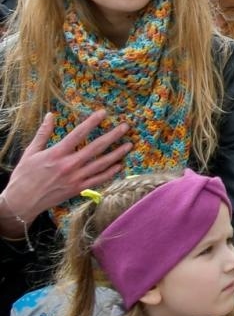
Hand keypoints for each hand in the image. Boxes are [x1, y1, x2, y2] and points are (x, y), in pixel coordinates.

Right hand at [1, 112, 129, 227]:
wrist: (21, 202)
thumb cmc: (24, 176)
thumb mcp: (30, 152)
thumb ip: (43, 133)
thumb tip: (50, 115)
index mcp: (56, 153)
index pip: (78, 134)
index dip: (92, 122)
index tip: (103, 113)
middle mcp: (69, 165)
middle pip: (95, 148)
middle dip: (112, 136)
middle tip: (125, 127)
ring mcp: (75, 178)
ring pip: (101, 164)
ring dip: (116, 154)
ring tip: (129, 145)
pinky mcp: (77, 189)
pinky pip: (98, 180)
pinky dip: (110, 172)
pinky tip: (119, 165)